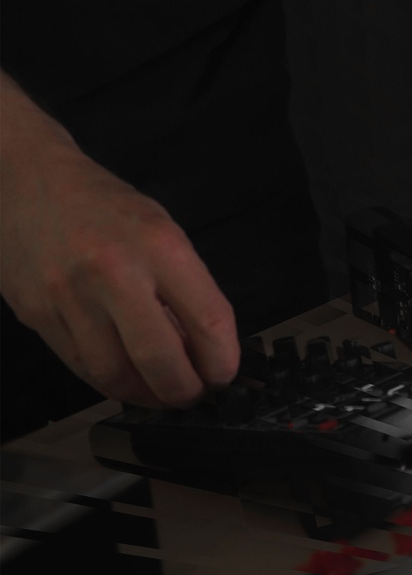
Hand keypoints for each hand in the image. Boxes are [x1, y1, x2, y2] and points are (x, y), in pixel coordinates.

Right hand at [1, 79, 238, 407]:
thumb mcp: (161, 230)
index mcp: (159, 246)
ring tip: (161, 393)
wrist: (25, 179)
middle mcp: (114, 273)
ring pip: (115, 374)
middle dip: (185, 391)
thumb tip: (202, 349)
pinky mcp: (37, 315)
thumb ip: (183, 287)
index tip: (224, 374)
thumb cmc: (104, 205)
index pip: (208, 321)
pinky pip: (80, 366)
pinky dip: (109, 381)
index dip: (222, 361)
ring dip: (146, 395)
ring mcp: (69, 297)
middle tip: (194, 394)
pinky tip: (125, 377)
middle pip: (160, 360)